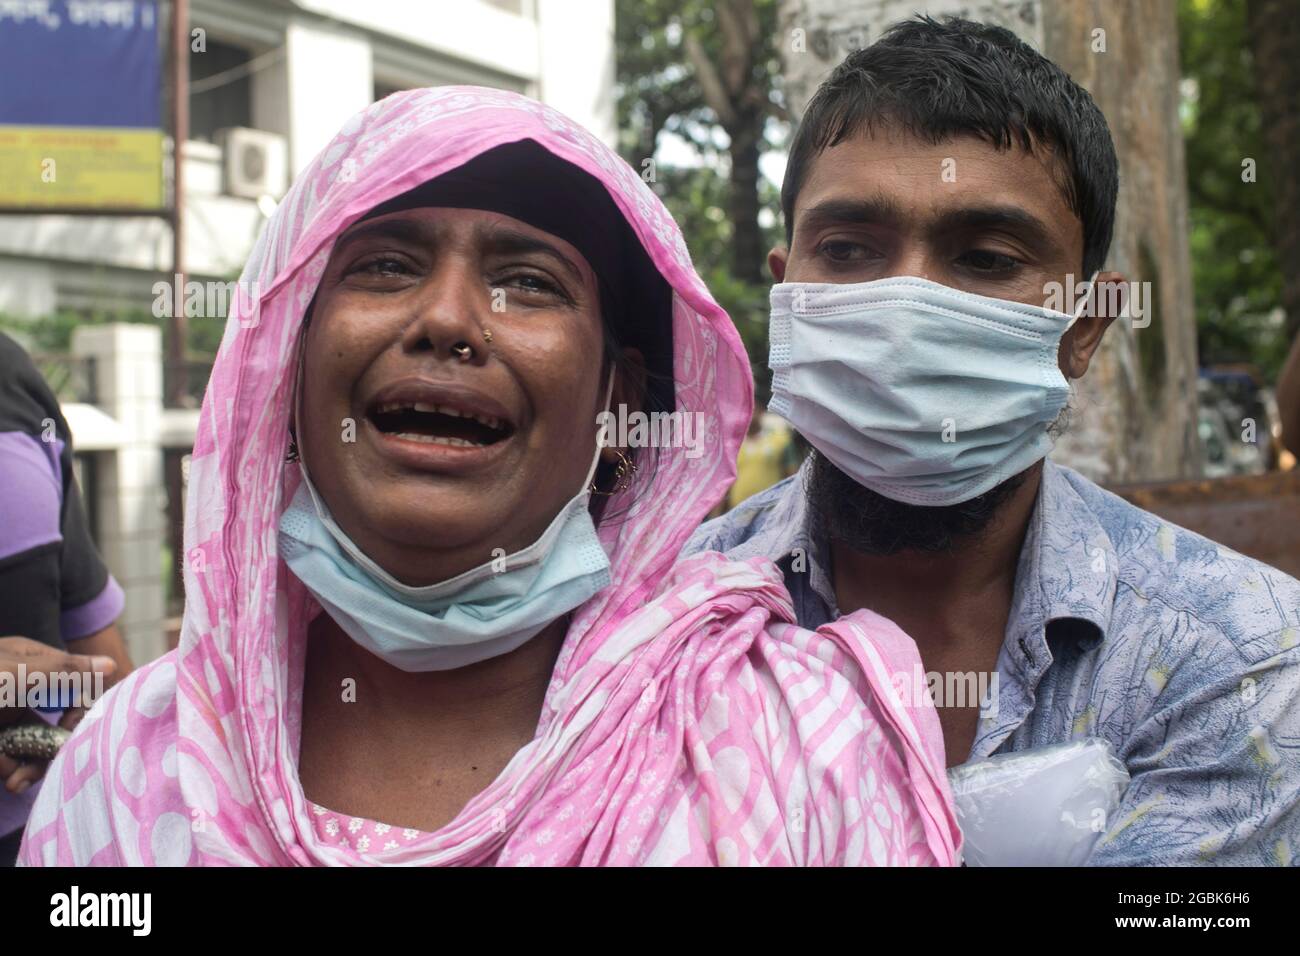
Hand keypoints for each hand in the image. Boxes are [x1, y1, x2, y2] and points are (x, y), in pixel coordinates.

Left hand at [0, 636, 115, 793]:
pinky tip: (5, 775)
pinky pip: (10, 758)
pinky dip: (9, 768)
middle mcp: (22, 689)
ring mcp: (4, 716)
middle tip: (46, 764)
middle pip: (58, 719)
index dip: (83, 708)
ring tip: (15, 780)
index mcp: (32, 663)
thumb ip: (64, 670)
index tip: (75, 729)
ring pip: (34, 743)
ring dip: (29, 765)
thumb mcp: (16, 673)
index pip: (77, 684)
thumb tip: (110, 666)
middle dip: (55, 745)